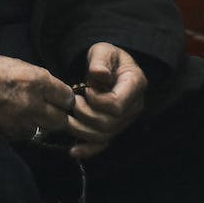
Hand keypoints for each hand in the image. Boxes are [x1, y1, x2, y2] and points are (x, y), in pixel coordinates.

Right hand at [0, 55, 75, 142]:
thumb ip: (44, 81)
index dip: (65, 99)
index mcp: (38, 81)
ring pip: (43, 129)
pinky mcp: (12, 133)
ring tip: (28, 112)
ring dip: (39, 123)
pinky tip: (16, 118)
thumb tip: (58, 94)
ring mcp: (23, 121)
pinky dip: (24, 128)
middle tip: (49, 110)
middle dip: (57, 115)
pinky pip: (27, 134)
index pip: (67, 98)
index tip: (60, 99)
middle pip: (61, 120)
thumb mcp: (24, 66)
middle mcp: (34, 103)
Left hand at [63, 43, 146, 158]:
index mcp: (135, 85)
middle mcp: (133, 107)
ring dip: (82, 130)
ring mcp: (124, 121)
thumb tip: (99, 74)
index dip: (98, 101)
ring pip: (104, 136)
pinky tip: (73, 151)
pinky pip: (103, 144)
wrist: (109, 66)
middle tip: (73, 102)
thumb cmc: (107, 58)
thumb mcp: (103, 51)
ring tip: (68, 117)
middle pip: (109, 124)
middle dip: (86, 115)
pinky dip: (88, 149)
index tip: (87, 89)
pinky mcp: (114, 129)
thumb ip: (100, 62)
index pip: (117, 105)